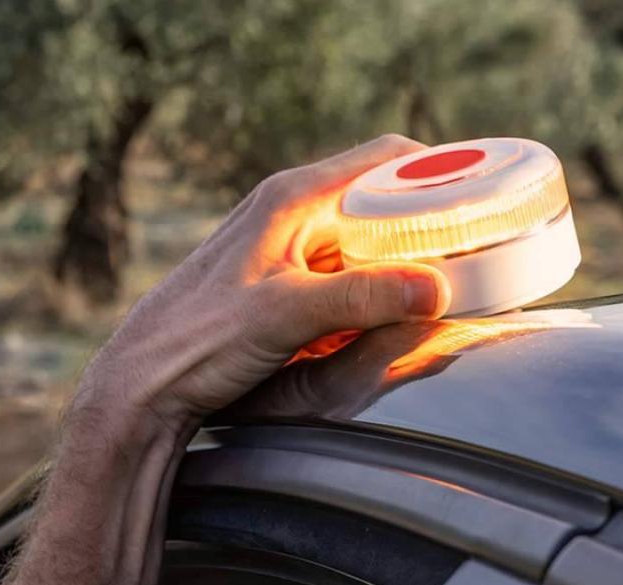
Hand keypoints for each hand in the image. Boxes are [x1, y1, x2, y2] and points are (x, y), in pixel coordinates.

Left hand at [70, 134, 450, 449]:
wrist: (139, 387)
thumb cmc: (194, 342)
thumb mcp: (286, 315)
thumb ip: (362, 297)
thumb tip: (436, 287)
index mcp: (290, 199)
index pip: (384, 159)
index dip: (438, 171)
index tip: (483, 200)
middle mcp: (285, 214)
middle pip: (378, 202)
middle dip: (426, 225)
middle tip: (476, 253)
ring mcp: (279, 251)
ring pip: (361, 244)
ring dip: (399, 265)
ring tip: (444, 288)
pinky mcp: (273, 289)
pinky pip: (339, 280)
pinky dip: (369, 294)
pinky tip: (390, 319)